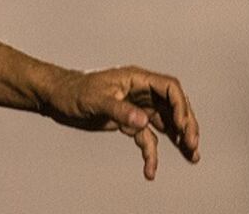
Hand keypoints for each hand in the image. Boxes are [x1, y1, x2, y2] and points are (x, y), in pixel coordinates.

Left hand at [42, 66, 199, 179]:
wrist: (55, 97)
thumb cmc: (72, 91)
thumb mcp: (94, 99)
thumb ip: (119, 110)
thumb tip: (143, 121)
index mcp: (135, 78)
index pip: (169, 88)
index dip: (180, 106)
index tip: (183, 127)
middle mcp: (139, 91)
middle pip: (172, 106)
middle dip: (185, 125)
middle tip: (192, 146)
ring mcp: (135, 106)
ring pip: (164, 122)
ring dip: (178, 139)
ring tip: (191, 156)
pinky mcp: (127, 121)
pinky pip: (146, 137)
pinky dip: (151, 152)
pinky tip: (150, 169)